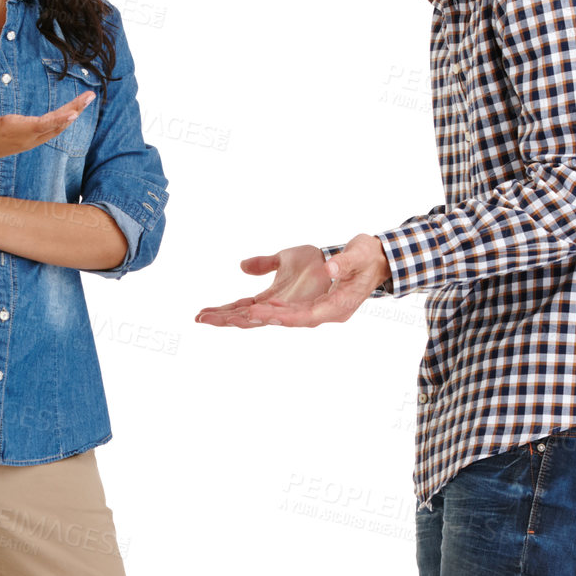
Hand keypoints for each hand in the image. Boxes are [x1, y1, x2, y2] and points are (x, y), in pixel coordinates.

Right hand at [0, 92, 93, 172]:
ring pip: (56, 127)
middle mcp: (26, 137)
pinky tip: (72, 111)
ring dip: (72, 114)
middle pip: (56, 125)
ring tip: (86, 99)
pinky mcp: (29, 139)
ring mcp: (29, 140)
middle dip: (74, 110)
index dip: (58, 119)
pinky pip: (52, 129)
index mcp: (14, 131)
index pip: (41, 125)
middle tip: (90, 95)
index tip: (74, 113)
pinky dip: (64, 119)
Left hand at [195, 236, 391, 326]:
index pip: (301, 317)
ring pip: (264, 316)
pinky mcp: (293, 301)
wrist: (372, 261)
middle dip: (240, 320)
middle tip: (208, 319)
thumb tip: (329, 267)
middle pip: (273, 321)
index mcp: (332, 307)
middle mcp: (314, 314)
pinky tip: (222, 309)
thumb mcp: (359, 255)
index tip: (253, 313)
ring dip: (234, 316)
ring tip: (203, 316)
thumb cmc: (366, 257)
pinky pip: (264, 307)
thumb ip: (343, 262)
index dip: (277, 316)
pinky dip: (242, 308)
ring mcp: (302, 310)